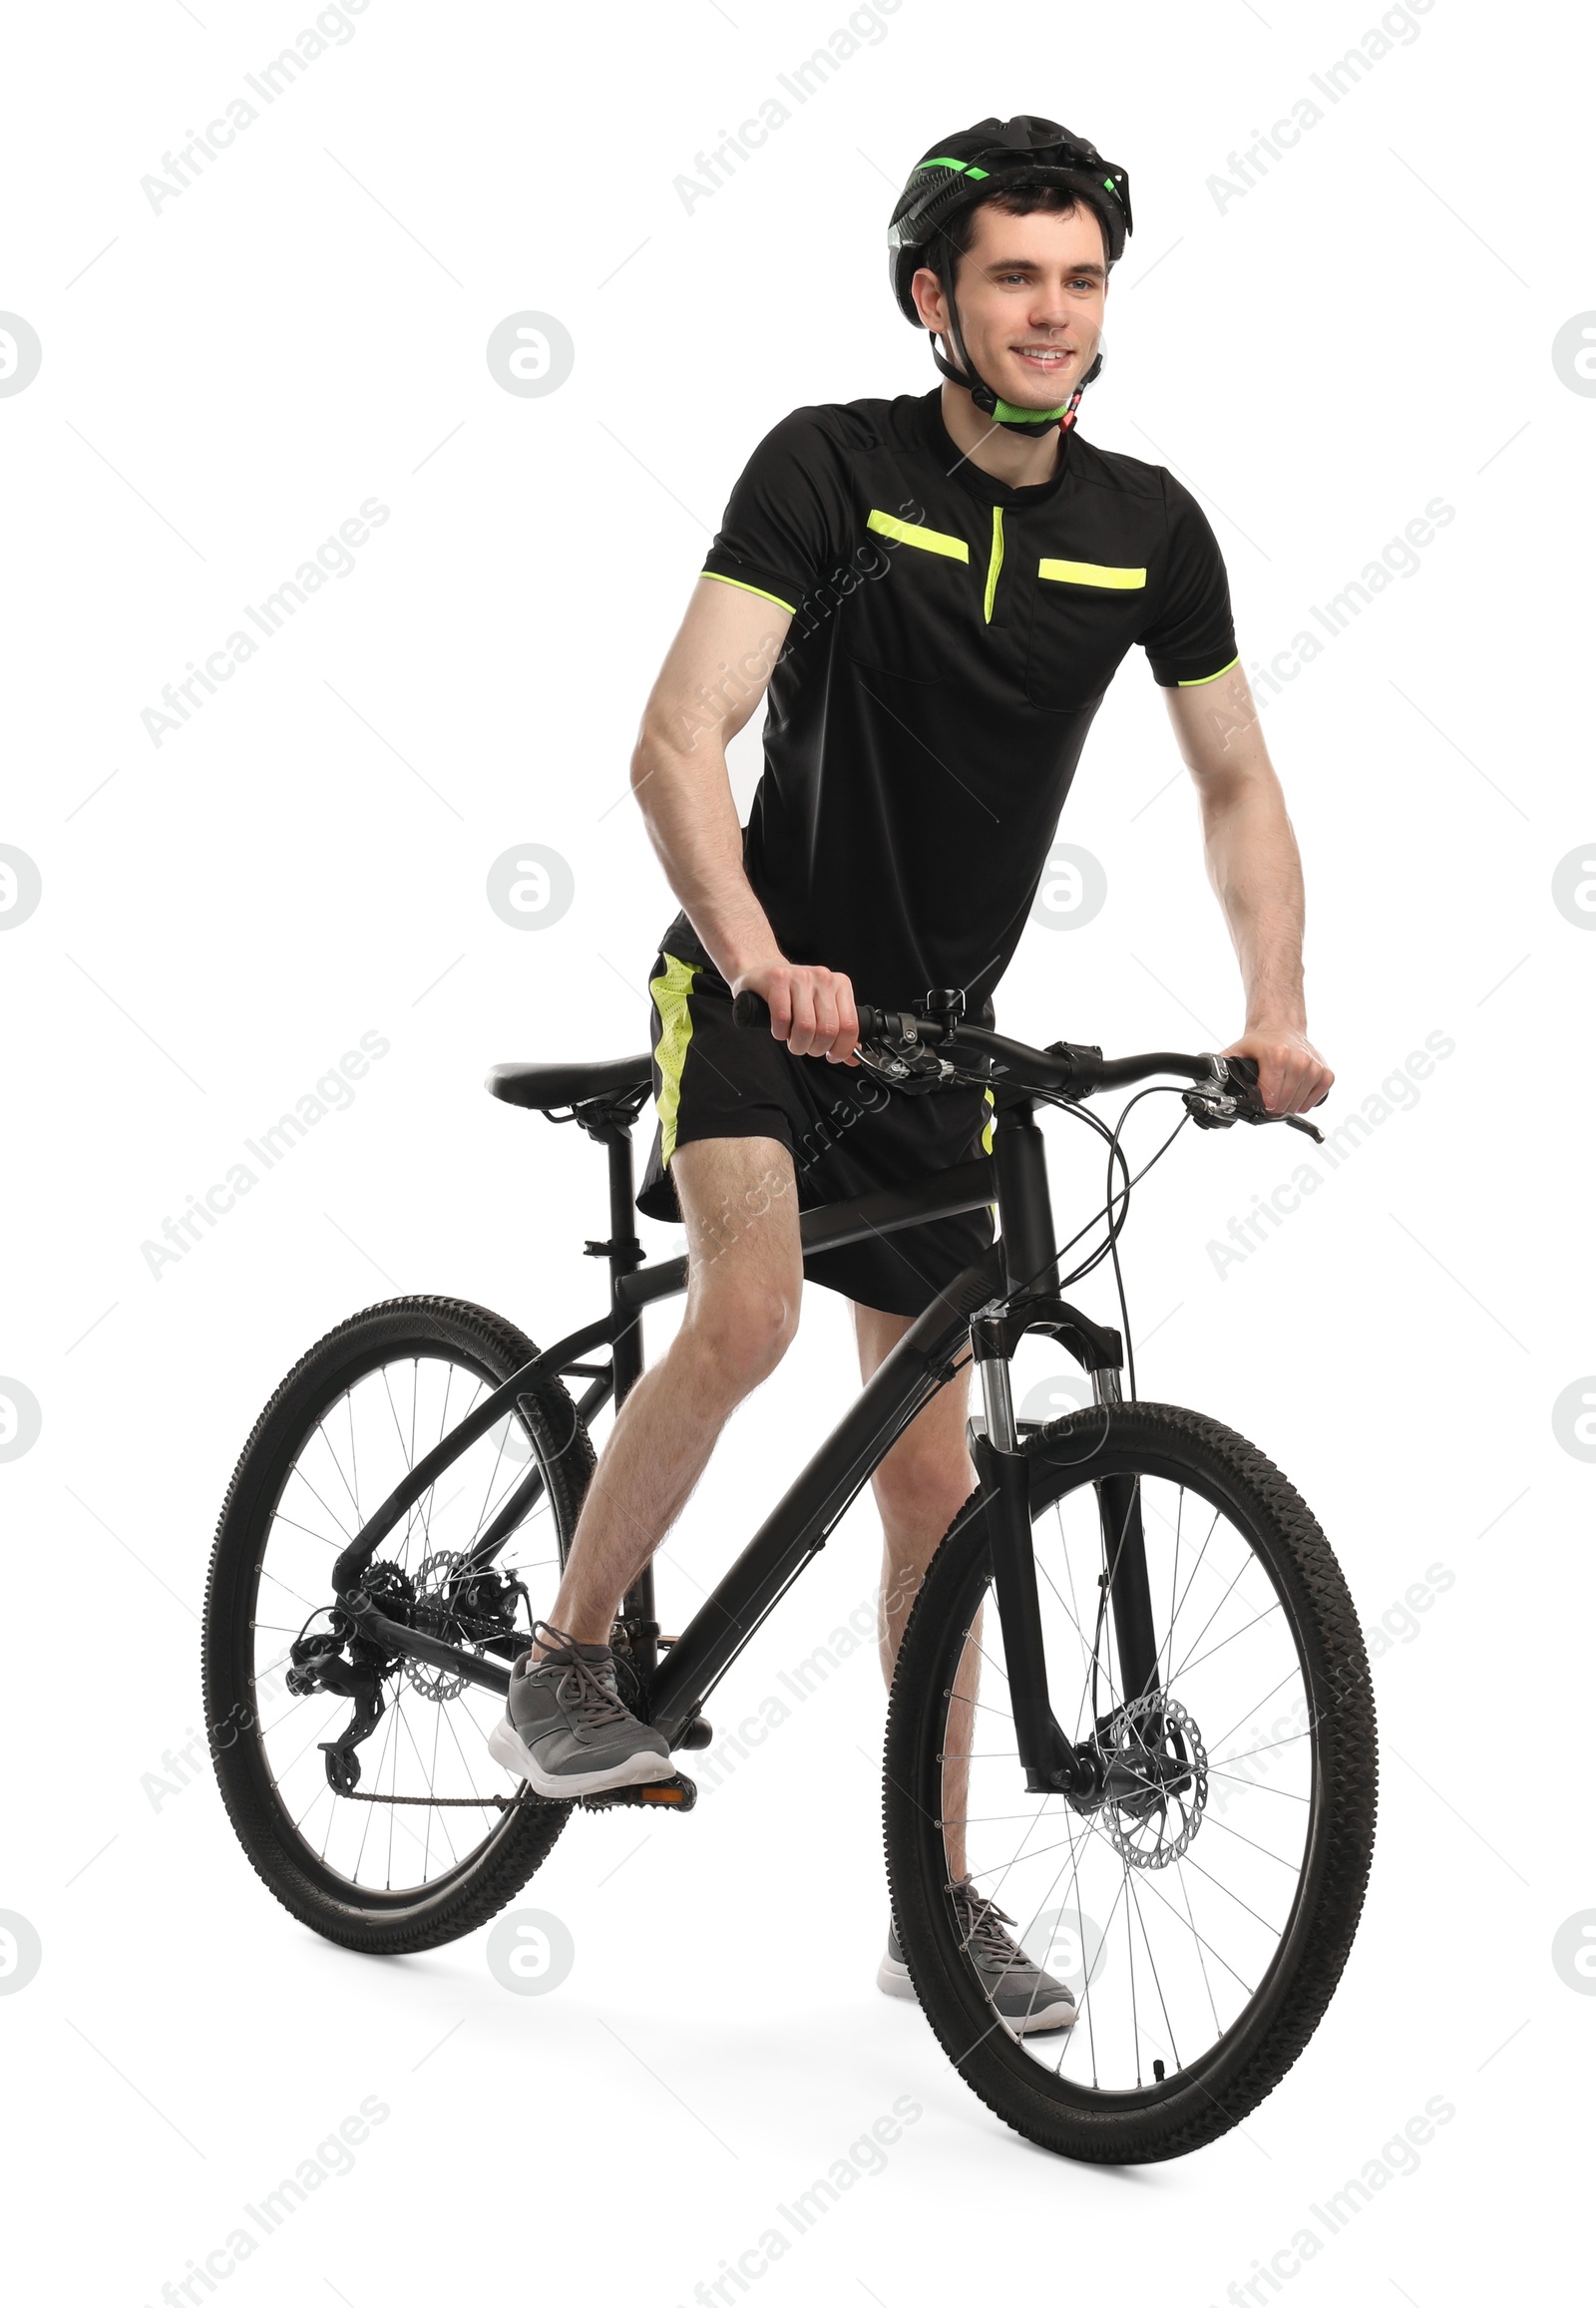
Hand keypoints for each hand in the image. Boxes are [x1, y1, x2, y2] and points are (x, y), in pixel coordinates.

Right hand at [732, 960, 859, 1064]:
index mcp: (841, 984)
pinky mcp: (777, 979)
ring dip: (797, 1044)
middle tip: (807, 1047)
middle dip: (815, 1049)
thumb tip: (853, 1057)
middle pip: (827, 1030)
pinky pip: (782, 1019)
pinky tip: (780, 1029)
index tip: (831, 1056)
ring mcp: (800, 977)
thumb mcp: (822, 1008)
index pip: (849, 1026)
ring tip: (793, 1040)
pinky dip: (780, 1032)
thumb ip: (839, 1032)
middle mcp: (823, 978)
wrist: (765, 972)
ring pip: (805, 1027)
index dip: (841, 1049)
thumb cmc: (794, 994)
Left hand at [1222, 1024, 1331, 1115]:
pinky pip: (1315, 1101)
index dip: (1261, 1105)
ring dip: (1288, 1105)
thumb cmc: (1260, 1042)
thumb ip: (1222, 1069)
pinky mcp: (1326, 1074)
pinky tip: (1295, 1090)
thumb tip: (1207, 1084)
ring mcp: (1314, 1068)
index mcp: (1278, 1056)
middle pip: (1284, 1105)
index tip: (1258, 1100)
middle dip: (1273, 1107)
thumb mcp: (1237, 1051)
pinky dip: (1304, 1102)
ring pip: (1299, 1106)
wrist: (1282, 1026)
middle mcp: (1299, 1061)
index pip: (1270, 1099)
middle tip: (1267, 1098)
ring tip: (1280, 1091)